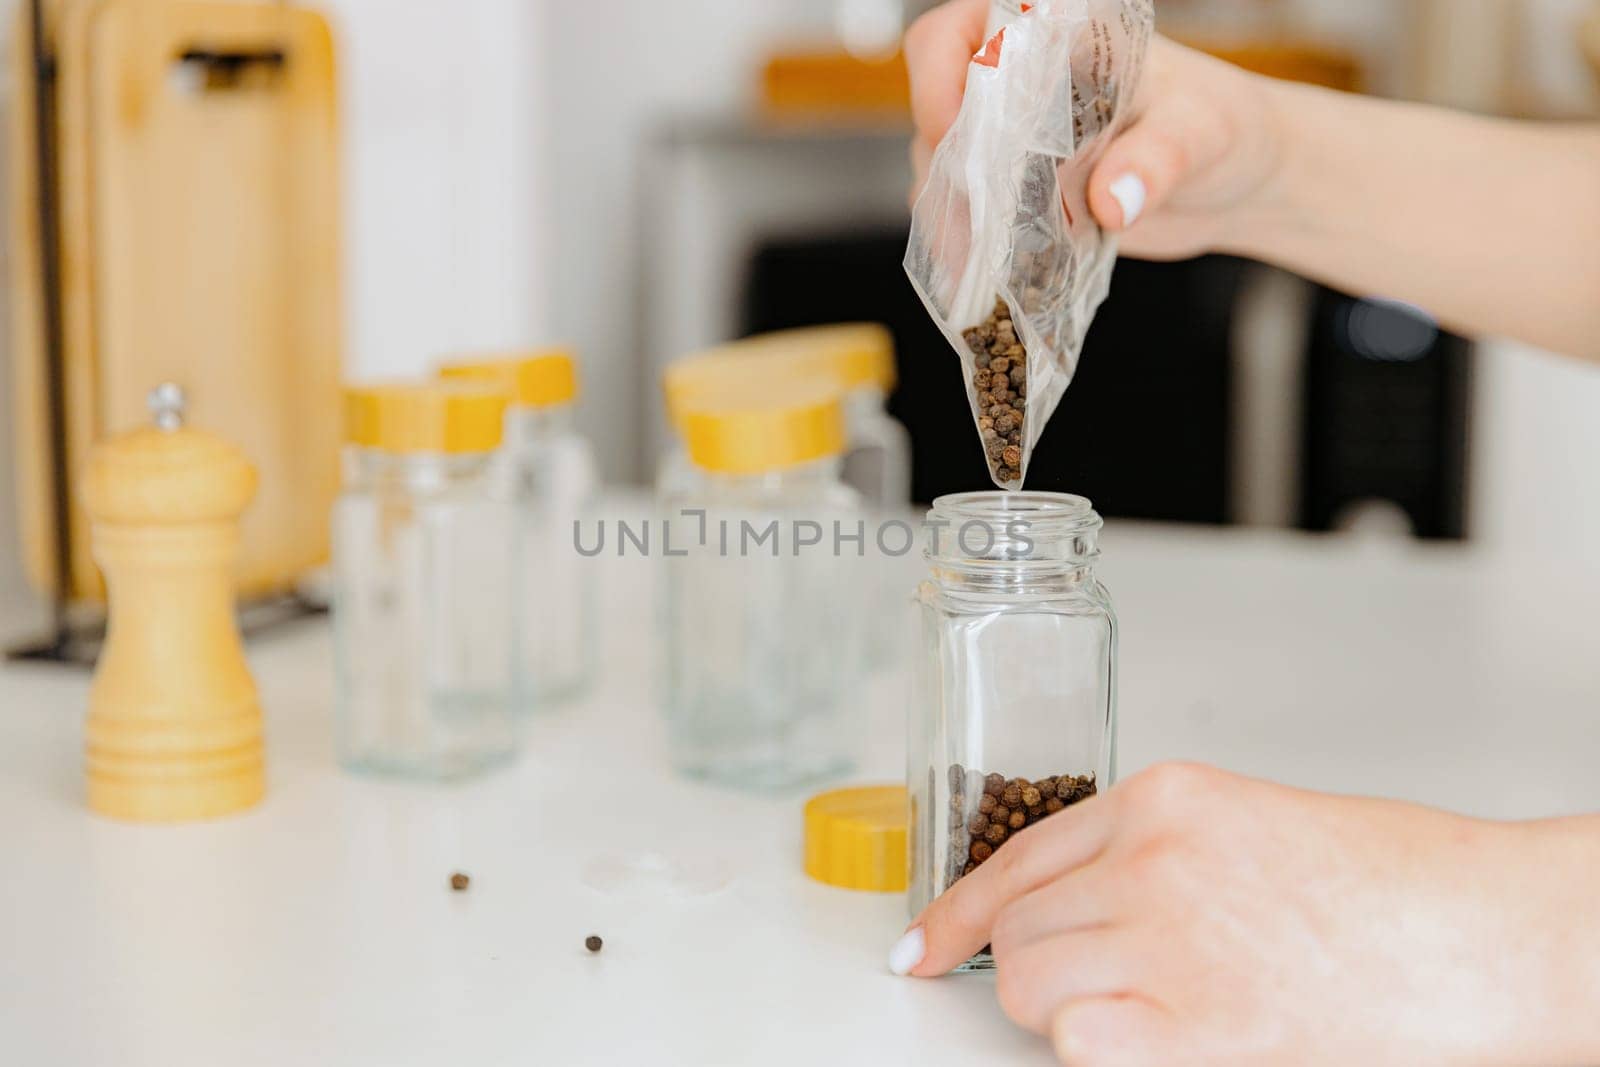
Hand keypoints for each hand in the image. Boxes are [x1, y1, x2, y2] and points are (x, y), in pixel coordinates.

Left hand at [890, 763, 1599, 1065]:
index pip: (1015, 854)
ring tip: (1129, 1009)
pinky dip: (1090, 1045)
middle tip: (1074, 984)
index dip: (954, 910)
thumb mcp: (1241, 824)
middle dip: (1019, 964)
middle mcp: (1150, 857)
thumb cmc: (1379, 879)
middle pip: (1013, 926)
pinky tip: (1144, 1035)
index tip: (921, 946)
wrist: (1471, 930)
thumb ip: (1145, 852)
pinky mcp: (1197, 1022)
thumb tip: (1066, 908)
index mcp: (1161, 797)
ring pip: (1027, 983)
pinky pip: (1076, 1040)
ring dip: (1054, 1007)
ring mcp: (1168, 937)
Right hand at [905, 5, 1286, 259]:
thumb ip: (1159, 158)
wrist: (1239, 183)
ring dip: (951, 216)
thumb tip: (1112, 202)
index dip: (938, 78)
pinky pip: (970, 217)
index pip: (959, 34)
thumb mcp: (1204, 132)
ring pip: (945, 170)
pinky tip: (985, 278)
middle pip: (937, 110)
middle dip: (945, 167)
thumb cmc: (1227, 128)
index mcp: (1055, 36)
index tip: (951, 130)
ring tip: (978, 259)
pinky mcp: (1019, 195)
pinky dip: (969, 248)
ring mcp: (1014, 142)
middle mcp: (1020, 84)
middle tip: (975, 219)